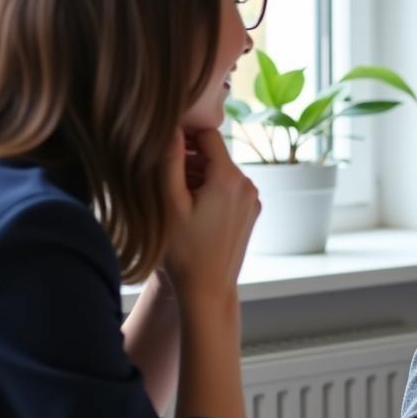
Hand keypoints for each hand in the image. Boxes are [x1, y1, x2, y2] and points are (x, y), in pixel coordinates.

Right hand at [162, 128, 259, 309]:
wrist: (208, 290)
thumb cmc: (183, 250)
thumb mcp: (169, 203)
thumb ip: (170, 160)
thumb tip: (169, 127)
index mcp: (229, 177)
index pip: (207, 135)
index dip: (184, 136)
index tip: (165, 149)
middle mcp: (248, 184)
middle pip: (215, 154)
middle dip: (190, 160)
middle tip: (163, 179)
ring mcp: (253, 200)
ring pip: (221, 172)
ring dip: (199, 176)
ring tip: (176, 199)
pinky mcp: (251, 213)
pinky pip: (230, 190)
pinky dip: (211, 192)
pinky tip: (193, 212)